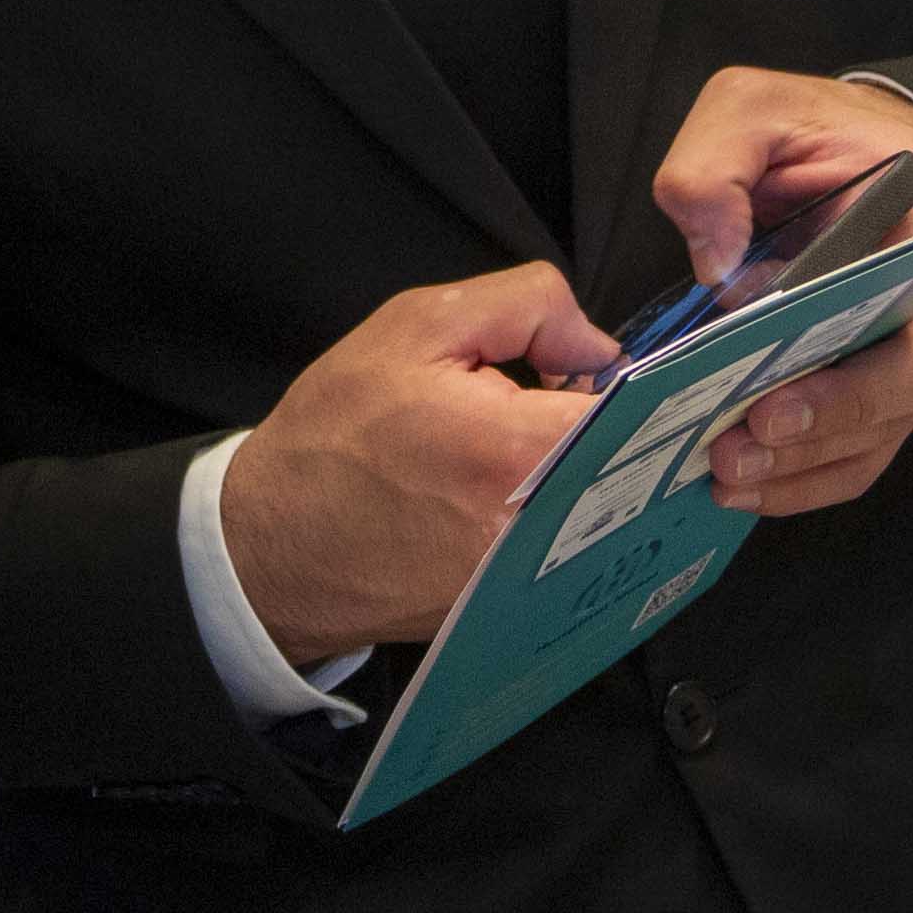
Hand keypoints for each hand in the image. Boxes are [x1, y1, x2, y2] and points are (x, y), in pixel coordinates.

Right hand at [225, 265, 617, 669]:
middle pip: (634, 465)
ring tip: (533, 449)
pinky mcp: (517, 607)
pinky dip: (565, 519)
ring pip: (611, 511)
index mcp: (519, 451)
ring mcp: (533, 577)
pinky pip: (574, 550)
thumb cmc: (336, 432)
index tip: (606, 371)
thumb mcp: (415, 325)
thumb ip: (524, 306)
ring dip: (595, 474)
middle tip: (561, 404)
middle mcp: (541, 527)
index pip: (638, 411)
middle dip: (619, 428)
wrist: (273, 546)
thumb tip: (595, 344)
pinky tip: (514, 497)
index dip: (637, 381)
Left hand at [652, 69, 912, 517]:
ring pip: (876, 437)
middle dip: (819, 436)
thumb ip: (717, 166)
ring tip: (723, 476)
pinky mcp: (871, 378)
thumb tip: (713, 263)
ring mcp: (905, 346)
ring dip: (802, 472)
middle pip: (905, 399)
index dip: (858, 386)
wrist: (845, 144)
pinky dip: (799, 478)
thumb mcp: (751, 109)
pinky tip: (740, 485)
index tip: (773, 404)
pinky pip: (851, 448)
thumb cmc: (807, 128)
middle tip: (732, 450)